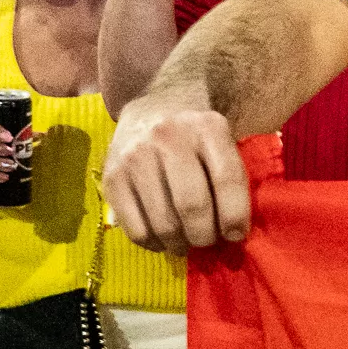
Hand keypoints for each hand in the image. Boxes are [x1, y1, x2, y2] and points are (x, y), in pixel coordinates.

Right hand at [103, 91, 251, 249]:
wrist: (152, 104)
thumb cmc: (196, 133)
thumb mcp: (221, 139)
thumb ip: (231, 177)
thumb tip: (234, 234)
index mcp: (207, 127)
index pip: (227, 178)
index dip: (234, 215)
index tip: (236, 235)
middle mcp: (169, 137)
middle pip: (192, 205)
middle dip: (205, 235)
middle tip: (208, 241)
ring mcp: (136, 156)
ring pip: (163, 221)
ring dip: (179, 244)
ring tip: (186, 244)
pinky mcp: (111, 176)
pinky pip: (134, 227)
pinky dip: (152, 243)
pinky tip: (162, 240)